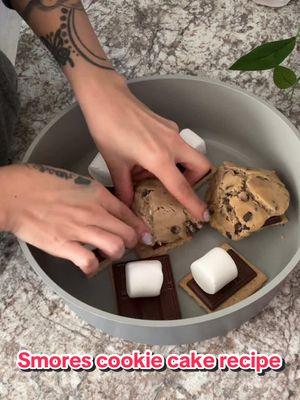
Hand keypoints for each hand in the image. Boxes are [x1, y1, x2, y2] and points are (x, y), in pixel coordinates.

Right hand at [0, 164, 150, 275]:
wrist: (15, 193)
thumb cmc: (40, 183)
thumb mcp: (76, 181)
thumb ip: (94, 195)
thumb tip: (105, 206)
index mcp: (98, 195)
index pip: (129, 214)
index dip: (141, 228)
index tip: (145, 235)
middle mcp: (94, 212)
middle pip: (129, 233)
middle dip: (131, 242)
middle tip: (125, 245)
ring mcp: (80, 229)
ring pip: (117, 247)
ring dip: (115, 254)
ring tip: (107, 254)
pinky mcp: (64, 245)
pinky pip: (90, 262)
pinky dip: (92, 267)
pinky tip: (88, 263)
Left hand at [77, 74, 211, 220]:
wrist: (106, 97)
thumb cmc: (108, 129)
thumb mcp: (115, 164)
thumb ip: (125, 188)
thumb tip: (127, 206)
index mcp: (159, 158)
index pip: (182, 187)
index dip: (194, 204)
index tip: (204, 215)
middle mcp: (172, 144)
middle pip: (202, 166)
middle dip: (196, 180)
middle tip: (178, 188)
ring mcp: (172, 132)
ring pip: (190, 154)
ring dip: (181, 167)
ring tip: (154, 173)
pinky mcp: (168, 125)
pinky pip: (178, 144)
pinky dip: (170, 155)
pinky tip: (146, 157)